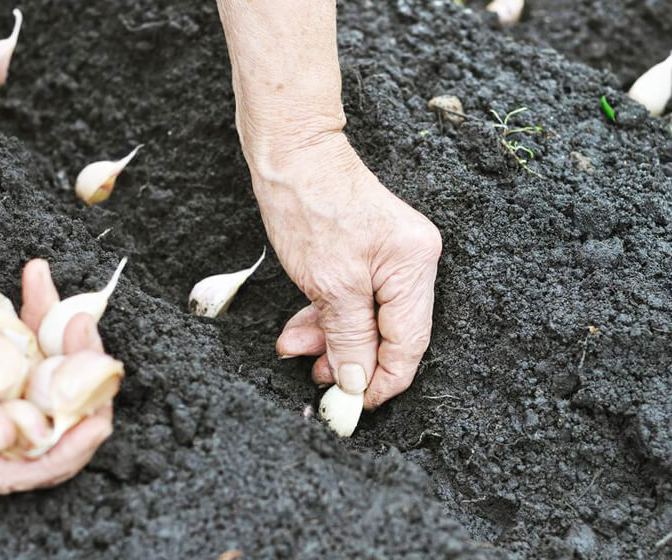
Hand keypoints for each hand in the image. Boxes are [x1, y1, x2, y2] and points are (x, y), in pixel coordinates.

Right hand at [0, 259, 112, 495]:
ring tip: (64, 303)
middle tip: (80, 332)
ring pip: (56, 364)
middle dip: (82, 372)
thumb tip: (3, 435)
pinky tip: (35, 275)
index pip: (38, 465)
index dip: (72, 448)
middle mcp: (1, 421)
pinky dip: (37, 304)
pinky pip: (32, 330)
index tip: (97, 423)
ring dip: (66, 331)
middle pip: (60, 408)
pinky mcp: (0, 348)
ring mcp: (5, 382)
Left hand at [256, 133, 441, 408]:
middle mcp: (412, 262)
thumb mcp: (329, 284)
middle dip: (349, 358)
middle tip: (316, 378)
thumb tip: (358, 382)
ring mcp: (390, 256)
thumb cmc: (309, 205)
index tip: (355, 405)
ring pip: (366, 318)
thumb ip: (349, 338)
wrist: (290, 151)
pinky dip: (327, 316)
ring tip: (295, 348)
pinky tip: (301, 327)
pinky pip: (353, 298)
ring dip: (330, 338)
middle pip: (388, 332)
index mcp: (415, 266)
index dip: (384, 381)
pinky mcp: (367, 252)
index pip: (410, 343)